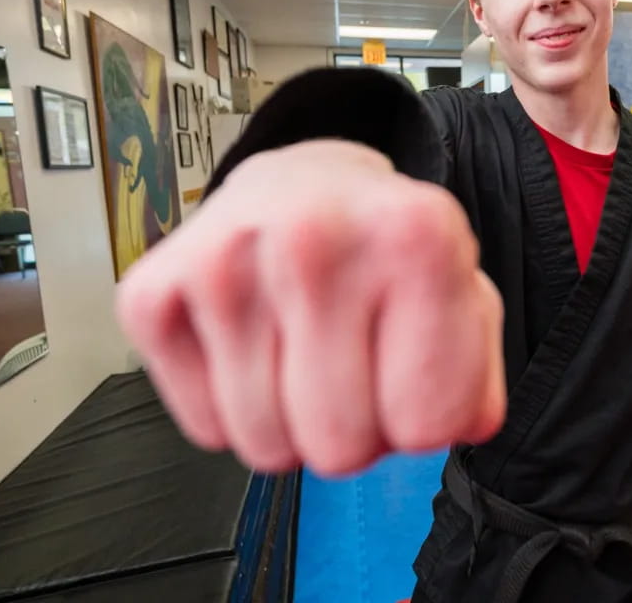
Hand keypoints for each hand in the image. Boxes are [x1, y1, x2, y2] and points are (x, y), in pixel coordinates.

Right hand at [116, 140, 506, 475]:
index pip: (428, 424)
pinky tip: (246, 348)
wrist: (299, 184)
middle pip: (339, 447)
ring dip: (287, 421)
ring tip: (295, 354)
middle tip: (345, 367)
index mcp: (415, 234)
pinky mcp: (154, 287)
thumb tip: (457, 425)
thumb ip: (477, 369)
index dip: (419, 416)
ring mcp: (227, 258)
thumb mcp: (460, 290)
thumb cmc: (378, 248)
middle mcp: (316, 236)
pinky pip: (201, 427)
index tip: (403, 369)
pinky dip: (225, 409)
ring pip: (265, 445)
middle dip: (350, 429)